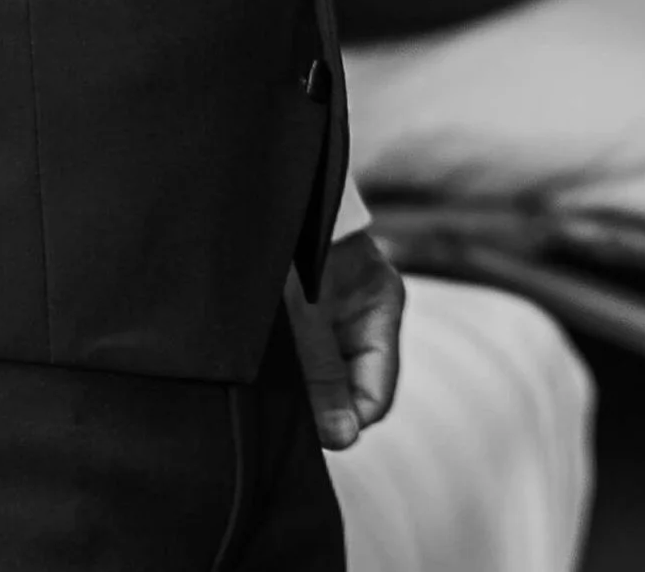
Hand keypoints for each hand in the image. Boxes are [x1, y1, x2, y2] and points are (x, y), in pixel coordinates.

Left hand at [290, 229, 404, 448]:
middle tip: (282, 397)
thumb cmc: (288, 248)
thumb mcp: (304, 315)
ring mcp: (343, 311)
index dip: (342, 421)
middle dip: (321, 402)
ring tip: (273, 372)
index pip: (375, 397)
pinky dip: (293, 369)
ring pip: (330, 377)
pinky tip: (271, 362)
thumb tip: (344, 438)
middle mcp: (368, 311)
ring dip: (304, 385)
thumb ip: (324, 376)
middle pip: (353, 389)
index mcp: (382, 306)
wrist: (262, 205)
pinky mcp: (315, 310)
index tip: (303, 430)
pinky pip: (312, 360)